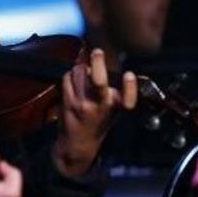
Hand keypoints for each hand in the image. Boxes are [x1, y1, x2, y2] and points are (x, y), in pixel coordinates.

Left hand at [54, 48, 136, 176]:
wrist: (77, 144)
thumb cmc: (97, 123)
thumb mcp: (113, 111)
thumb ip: (113, 92)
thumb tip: (104, 65)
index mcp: (116, 108)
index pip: (128, 99)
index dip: (130, 87)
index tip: (129, 75)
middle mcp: (100, 106)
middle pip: (98, 80)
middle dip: (97, 62)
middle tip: (97, 52)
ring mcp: (82, 103)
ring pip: (80, 73)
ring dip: (81, 68)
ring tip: (83, 74)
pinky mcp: (68, 101)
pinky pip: (68, 77)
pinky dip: (70, 75)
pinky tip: (73, 81)